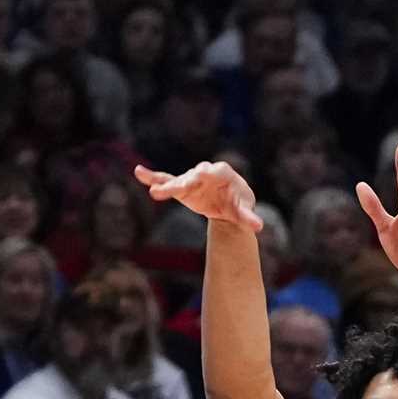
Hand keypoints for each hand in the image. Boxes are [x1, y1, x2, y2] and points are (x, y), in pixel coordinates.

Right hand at [135, 160, 262, 231]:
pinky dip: (153, 177)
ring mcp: (191, 178)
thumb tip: (259, 227)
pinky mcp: (181, 186)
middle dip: (188, 180)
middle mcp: (206, 172)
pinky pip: (166, 180)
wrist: (225, 204)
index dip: (210, 173)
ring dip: (168, 186)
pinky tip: (139, 172)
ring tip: (155, 192)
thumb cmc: (237, 204)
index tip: (202, 174)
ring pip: (178, 181)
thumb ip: (249, 218)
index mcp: (224, 174)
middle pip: (195, 175)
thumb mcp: (243, 212)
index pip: (217, 171)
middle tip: (181, 186)